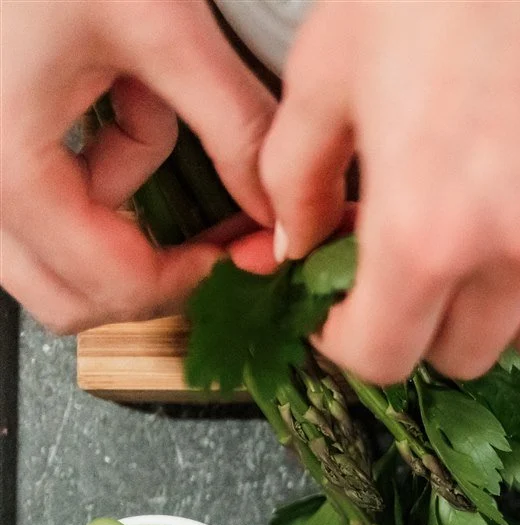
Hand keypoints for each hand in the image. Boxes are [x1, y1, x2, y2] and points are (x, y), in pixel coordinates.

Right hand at [0, 0, 275, 332]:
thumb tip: (286, 211)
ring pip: (47, 254)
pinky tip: (119, 98)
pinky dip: (92, 168)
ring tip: (158, 134)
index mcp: (6, 160)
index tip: (247, 249)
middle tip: (219, 240)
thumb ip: (237, 129)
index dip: (195, 281)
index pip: (112, 285)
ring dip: (119, 221)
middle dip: (154, 276)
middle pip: (68, 296)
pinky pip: (35, 196)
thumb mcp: (163, 27)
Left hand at [263, 0, 519, 383]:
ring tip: (496, 267)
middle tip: (410, 269)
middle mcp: (516, 246)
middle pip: (467, 357)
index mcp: (424, 228)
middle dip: (425, 323)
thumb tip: (296, 239)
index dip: (348, 342)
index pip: (383, 357)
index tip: (345, 314)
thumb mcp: (323, 73)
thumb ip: (296, 174)